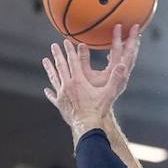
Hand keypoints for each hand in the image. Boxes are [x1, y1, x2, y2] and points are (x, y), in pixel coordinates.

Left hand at [42, 26, 140, 142]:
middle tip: (53, 46)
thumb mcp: (109, 93)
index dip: (70, 51)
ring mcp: (62, 95)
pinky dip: (50, 92)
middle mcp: (67, 86)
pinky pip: (53, 97)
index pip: (73, 62)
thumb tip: (123, 65)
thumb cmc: (98, 110)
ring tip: (45, 60)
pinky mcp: (60, 105)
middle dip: (57, 55)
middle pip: (61, 67)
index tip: (66, 41)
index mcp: (78, 81)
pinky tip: (46, 90)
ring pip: (54, 78)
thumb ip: (115, 78)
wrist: (87, 126)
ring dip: (50, 69)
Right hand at [75, 24, 141, 95]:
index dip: (119, 38)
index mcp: (114, 73)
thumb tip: (81, 45)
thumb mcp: (84, 76)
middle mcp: (121, 74)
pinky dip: (127, 53)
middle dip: (133, 38)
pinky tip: (122, 48)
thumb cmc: (90, 95)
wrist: (98, 111)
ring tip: (134, 34)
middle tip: (136, 25)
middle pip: (130, 53)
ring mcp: (122, 76)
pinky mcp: (120, 78)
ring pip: (130, 58)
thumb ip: (82, 60)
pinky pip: (126, 62)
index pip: (119, 52)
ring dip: (132, 45)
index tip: (119, 26)